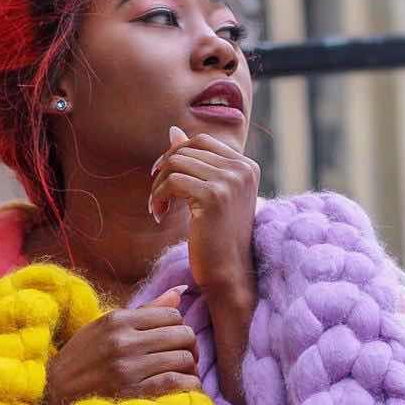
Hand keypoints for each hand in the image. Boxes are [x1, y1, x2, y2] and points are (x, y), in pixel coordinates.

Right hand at [42, 286, 198, 404]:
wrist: (52, 393)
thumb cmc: (80, 358)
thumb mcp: (105, 327)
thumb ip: (145, 310)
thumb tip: (182, 290)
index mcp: (117, 320)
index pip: (171, 314)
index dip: (179, 326)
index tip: (175, 339)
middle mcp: (124, 341)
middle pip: (183, 334)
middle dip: (189, 345)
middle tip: (185, 356)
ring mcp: (129, 368)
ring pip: (183, 358)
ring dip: (189, 366)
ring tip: (183, 372)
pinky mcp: (134, 392)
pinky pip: (177, 382)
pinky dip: (188, 384)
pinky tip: (183, 386)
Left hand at [149, 126, 259, 298]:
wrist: (228, 274)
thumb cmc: (217, 238)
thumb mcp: (209, 194)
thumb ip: (195, 162)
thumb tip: (173, 131)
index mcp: (247, 165)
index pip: (202, 141)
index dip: (175, 155)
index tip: (163, 179)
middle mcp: (242, 169)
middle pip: (186, 149)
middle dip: (164, 170)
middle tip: (157, 196)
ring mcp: (230, 181)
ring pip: (176, 163)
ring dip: (159, 185)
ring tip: (158, 207)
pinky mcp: (214, 196)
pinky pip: (172, 181)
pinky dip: (158, 196)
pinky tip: (158, 214)